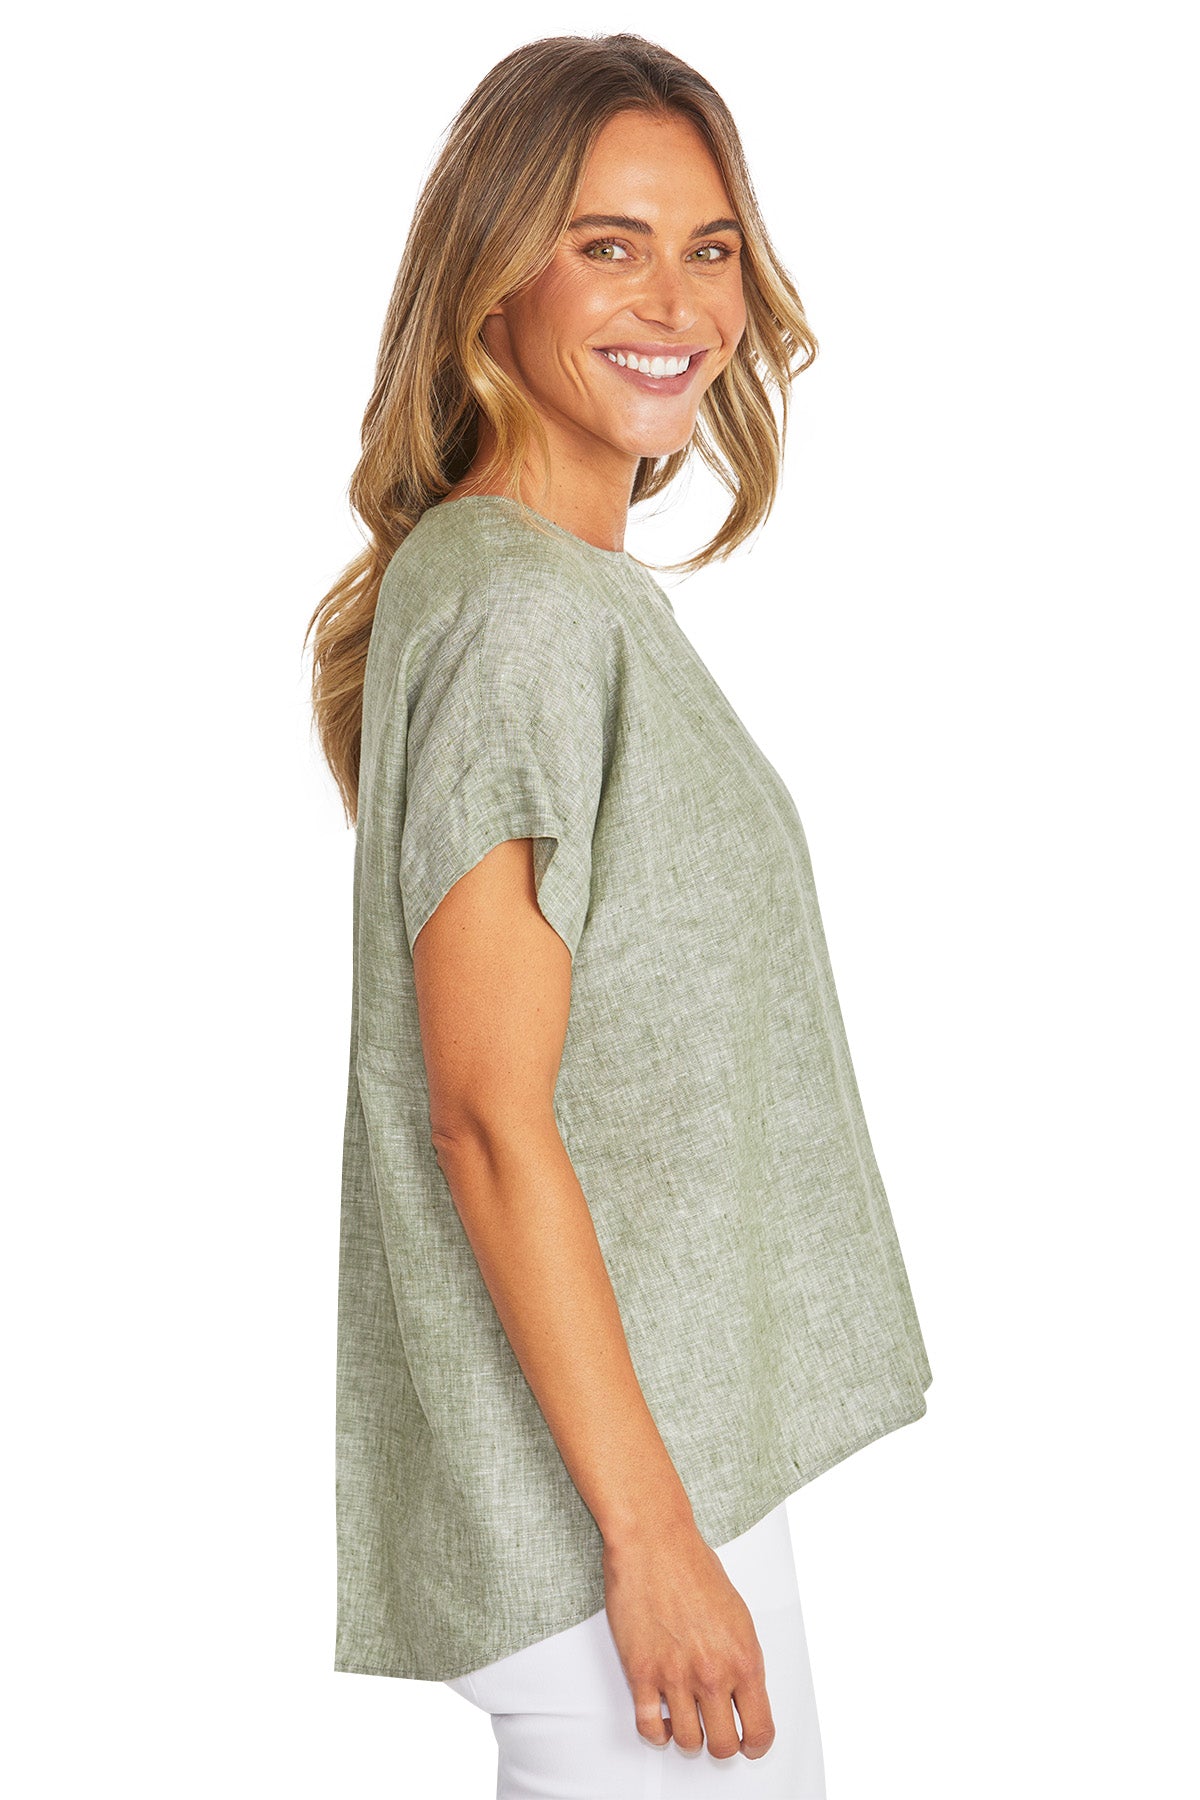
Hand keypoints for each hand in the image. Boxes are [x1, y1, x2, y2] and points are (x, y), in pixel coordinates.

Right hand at [602, 1516, 775, 1759]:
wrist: (654, 1542)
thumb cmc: (693, 1566)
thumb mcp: (738, 1614)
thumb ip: (741, 1658)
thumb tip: (741, 1691)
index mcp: (744, 1659)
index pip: (760, 1729)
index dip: (756, 1745)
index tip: (750, 1744)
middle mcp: (713, 1674)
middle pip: (724, 1746)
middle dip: (723, 1745)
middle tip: (717, 1734)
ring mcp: (675, 1676)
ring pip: (688, 1742)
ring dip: (689, 1738)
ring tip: (688, 1722)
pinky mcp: (641, 1673)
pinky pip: (650, 1727)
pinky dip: (657, 1733)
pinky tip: (662, 1720)